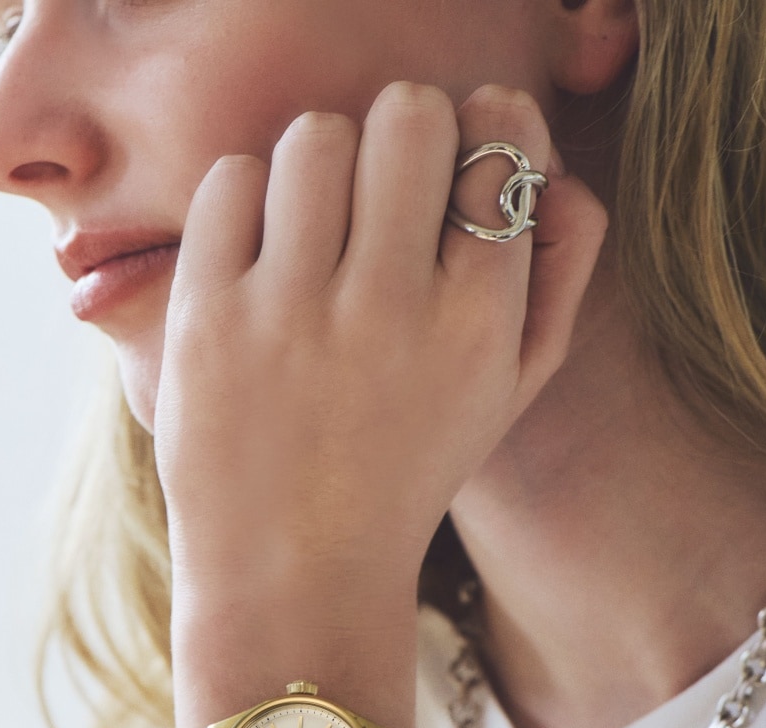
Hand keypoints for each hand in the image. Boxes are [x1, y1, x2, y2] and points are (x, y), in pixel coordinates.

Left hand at [155, 81, 606, 608]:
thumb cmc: (406, 472)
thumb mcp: (509, 392)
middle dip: (403, 135)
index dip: (480, 140)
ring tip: (319, 229)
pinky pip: (231, 179)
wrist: (295, 573)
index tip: (457, 175)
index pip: (498, 145)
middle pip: (408, 115)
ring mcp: (289, 313)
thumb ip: (558, 271)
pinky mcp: (206, 319)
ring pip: (316, 136)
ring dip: (322, 165)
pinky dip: (250, 198)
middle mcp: (388, 310)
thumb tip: (549, 166)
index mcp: (477, 326)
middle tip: (384, 192)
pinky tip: (262, 256)